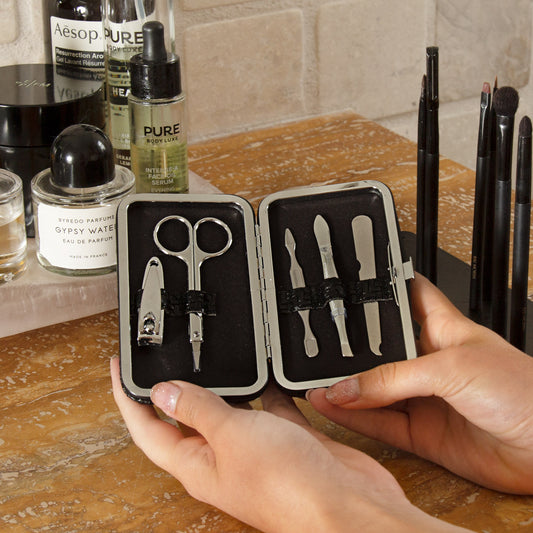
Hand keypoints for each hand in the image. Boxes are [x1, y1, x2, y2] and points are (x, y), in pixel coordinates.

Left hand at [110, 358, 465, 531]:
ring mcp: (254, 447)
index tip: (119, 369)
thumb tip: (162, 392)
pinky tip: (266, 371)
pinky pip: (266, 407)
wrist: (346, 505)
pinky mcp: (284, 438)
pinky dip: (264, 389)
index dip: (128, 398)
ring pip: (228, 409)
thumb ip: (198, 409)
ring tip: (212, 357)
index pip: (147, 428)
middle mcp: (222, 457)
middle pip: (185, 417)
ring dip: (220, 386)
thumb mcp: (231, 435)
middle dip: (172, 388)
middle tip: (165, 357)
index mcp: (197, 463)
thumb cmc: (289, 485)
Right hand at [308, 274, 532, 494]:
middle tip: (319, 347)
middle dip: (351, 348)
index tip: (351, 282)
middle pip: (380, 350)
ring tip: (316, 382)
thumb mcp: (451, 368)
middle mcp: (430, 361)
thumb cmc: (525, 392)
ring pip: (375, 390)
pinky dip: (354, 417)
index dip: (382, 287)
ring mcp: (424, 398)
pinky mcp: (422, 432)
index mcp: (443, 328)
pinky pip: (380, 423)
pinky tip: (333, 407)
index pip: (407, 295)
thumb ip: (393, 379)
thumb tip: (349, 387)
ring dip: (346, 387)